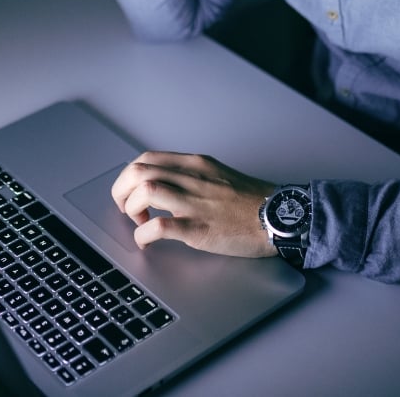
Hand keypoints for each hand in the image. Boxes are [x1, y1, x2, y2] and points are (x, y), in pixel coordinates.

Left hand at [111, 151, 276, 257]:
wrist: (278, 216)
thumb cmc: (251, 200)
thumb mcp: (218, 175)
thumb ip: (192, 176)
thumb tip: (164, 184)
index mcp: (196, 164)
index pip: (147, 158)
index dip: (130, 175)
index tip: (130, 191)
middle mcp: (192, 177)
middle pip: (139, 171)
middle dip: (121, 190)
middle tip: (125, 208)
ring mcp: (195, 202)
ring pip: (145, 191)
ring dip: (131, 209)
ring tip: (136, 222)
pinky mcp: (199, 228)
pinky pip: (159, 226)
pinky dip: (143, 234)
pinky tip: (146, 241)